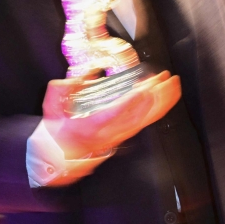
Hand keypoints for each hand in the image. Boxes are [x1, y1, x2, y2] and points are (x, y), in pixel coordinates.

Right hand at [41, 71, 180, 160]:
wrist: (59, 152)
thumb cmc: (57, 128)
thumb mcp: (53, 104)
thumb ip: (66, 87)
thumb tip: (88, 71)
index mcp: (90, 125)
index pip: (114, 113)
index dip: (130, 102)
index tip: (142, 89)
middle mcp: (108, 132)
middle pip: (138, 116)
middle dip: (154, 97)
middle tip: (165, 80)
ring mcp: (118, 135)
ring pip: (145, 119)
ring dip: (161, 102)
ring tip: (172, 84)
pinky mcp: (123, 134)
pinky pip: (144, 122)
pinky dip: (157, 109)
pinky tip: (165, 98)